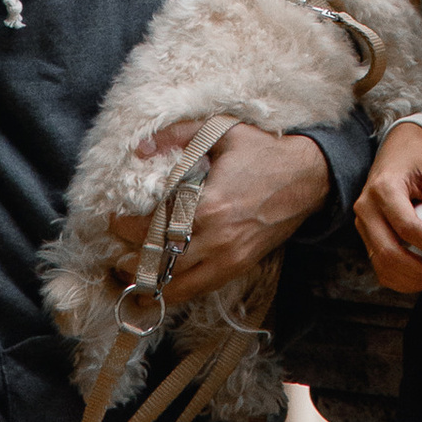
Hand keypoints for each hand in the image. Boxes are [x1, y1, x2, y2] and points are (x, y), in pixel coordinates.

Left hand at [109, 122, 330, 303]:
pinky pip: (201, 288)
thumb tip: (139, 147)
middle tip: (115, 255)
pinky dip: (178, 290)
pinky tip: (163, 286)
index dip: (127, 228)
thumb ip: (177, 135)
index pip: (153, 227)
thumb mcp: (220, 131)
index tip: (114, 220)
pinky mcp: (239, 266)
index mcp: (207, 205)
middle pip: (160, 262)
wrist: (307, 177)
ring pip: (179, 286)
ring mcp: (229, 257)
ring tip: (130, 278)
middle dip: (132, 261)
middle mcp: (215, 238)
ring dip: (151, 284)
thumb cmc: (262, 152)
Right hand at [357, 120, 421, 295]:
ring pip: (384, 267)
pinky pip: (381, 267)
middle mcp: (367, 210)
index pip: (408, 228)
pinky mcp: (368, 235)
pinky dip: (404, 279)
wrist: (395, 147)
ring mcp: (364, 225)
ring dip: (416, 281)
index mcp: (383, 190)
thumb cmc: (413, 155)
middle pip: (391, 254)